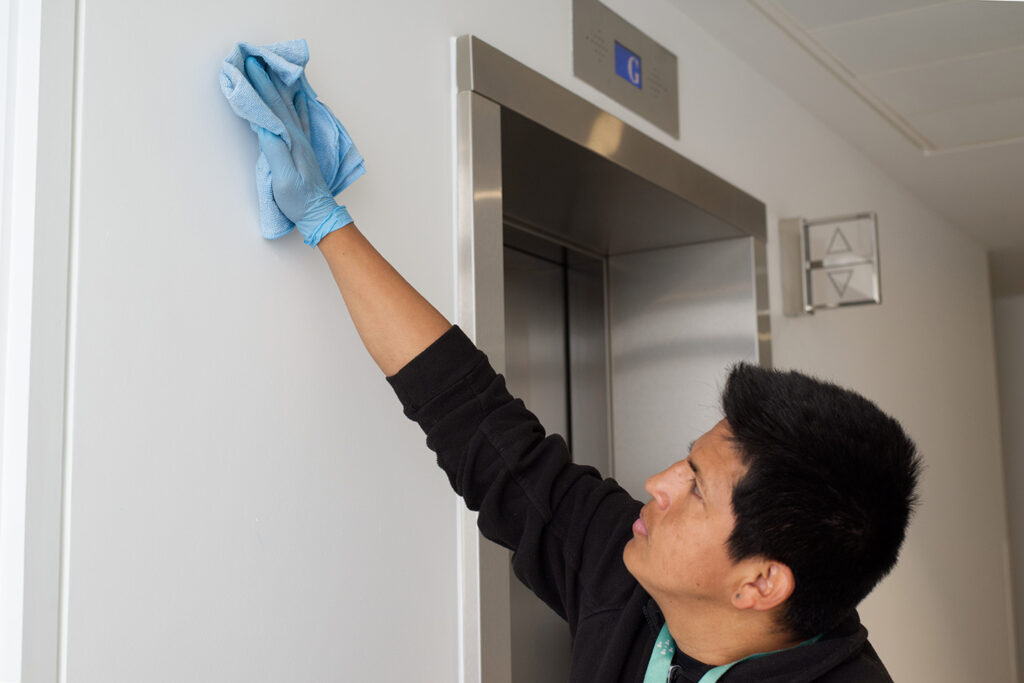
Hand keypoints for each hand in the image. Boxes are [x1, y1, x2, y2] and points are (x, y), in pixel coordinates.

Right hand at [244, 56, 349, 245]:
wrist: (318, 213)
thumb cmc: (299, 199)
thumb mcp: (283, 177)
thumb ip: (275, 150)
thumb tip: (266, 124)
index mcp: (292, 141)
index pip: (273, 108)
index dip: (261, 86)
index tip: (250, 66)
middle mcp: (298, 137)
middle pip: (281, 103)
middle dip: (267, 80)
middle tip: (255, 60)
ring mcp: (302, 142)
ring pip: (290, 107)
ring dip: (280, 88)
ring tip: (274, 71)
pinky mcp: (304, 150)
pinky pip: (300, 119)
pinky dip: (298, 105)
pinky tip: (300, 97)